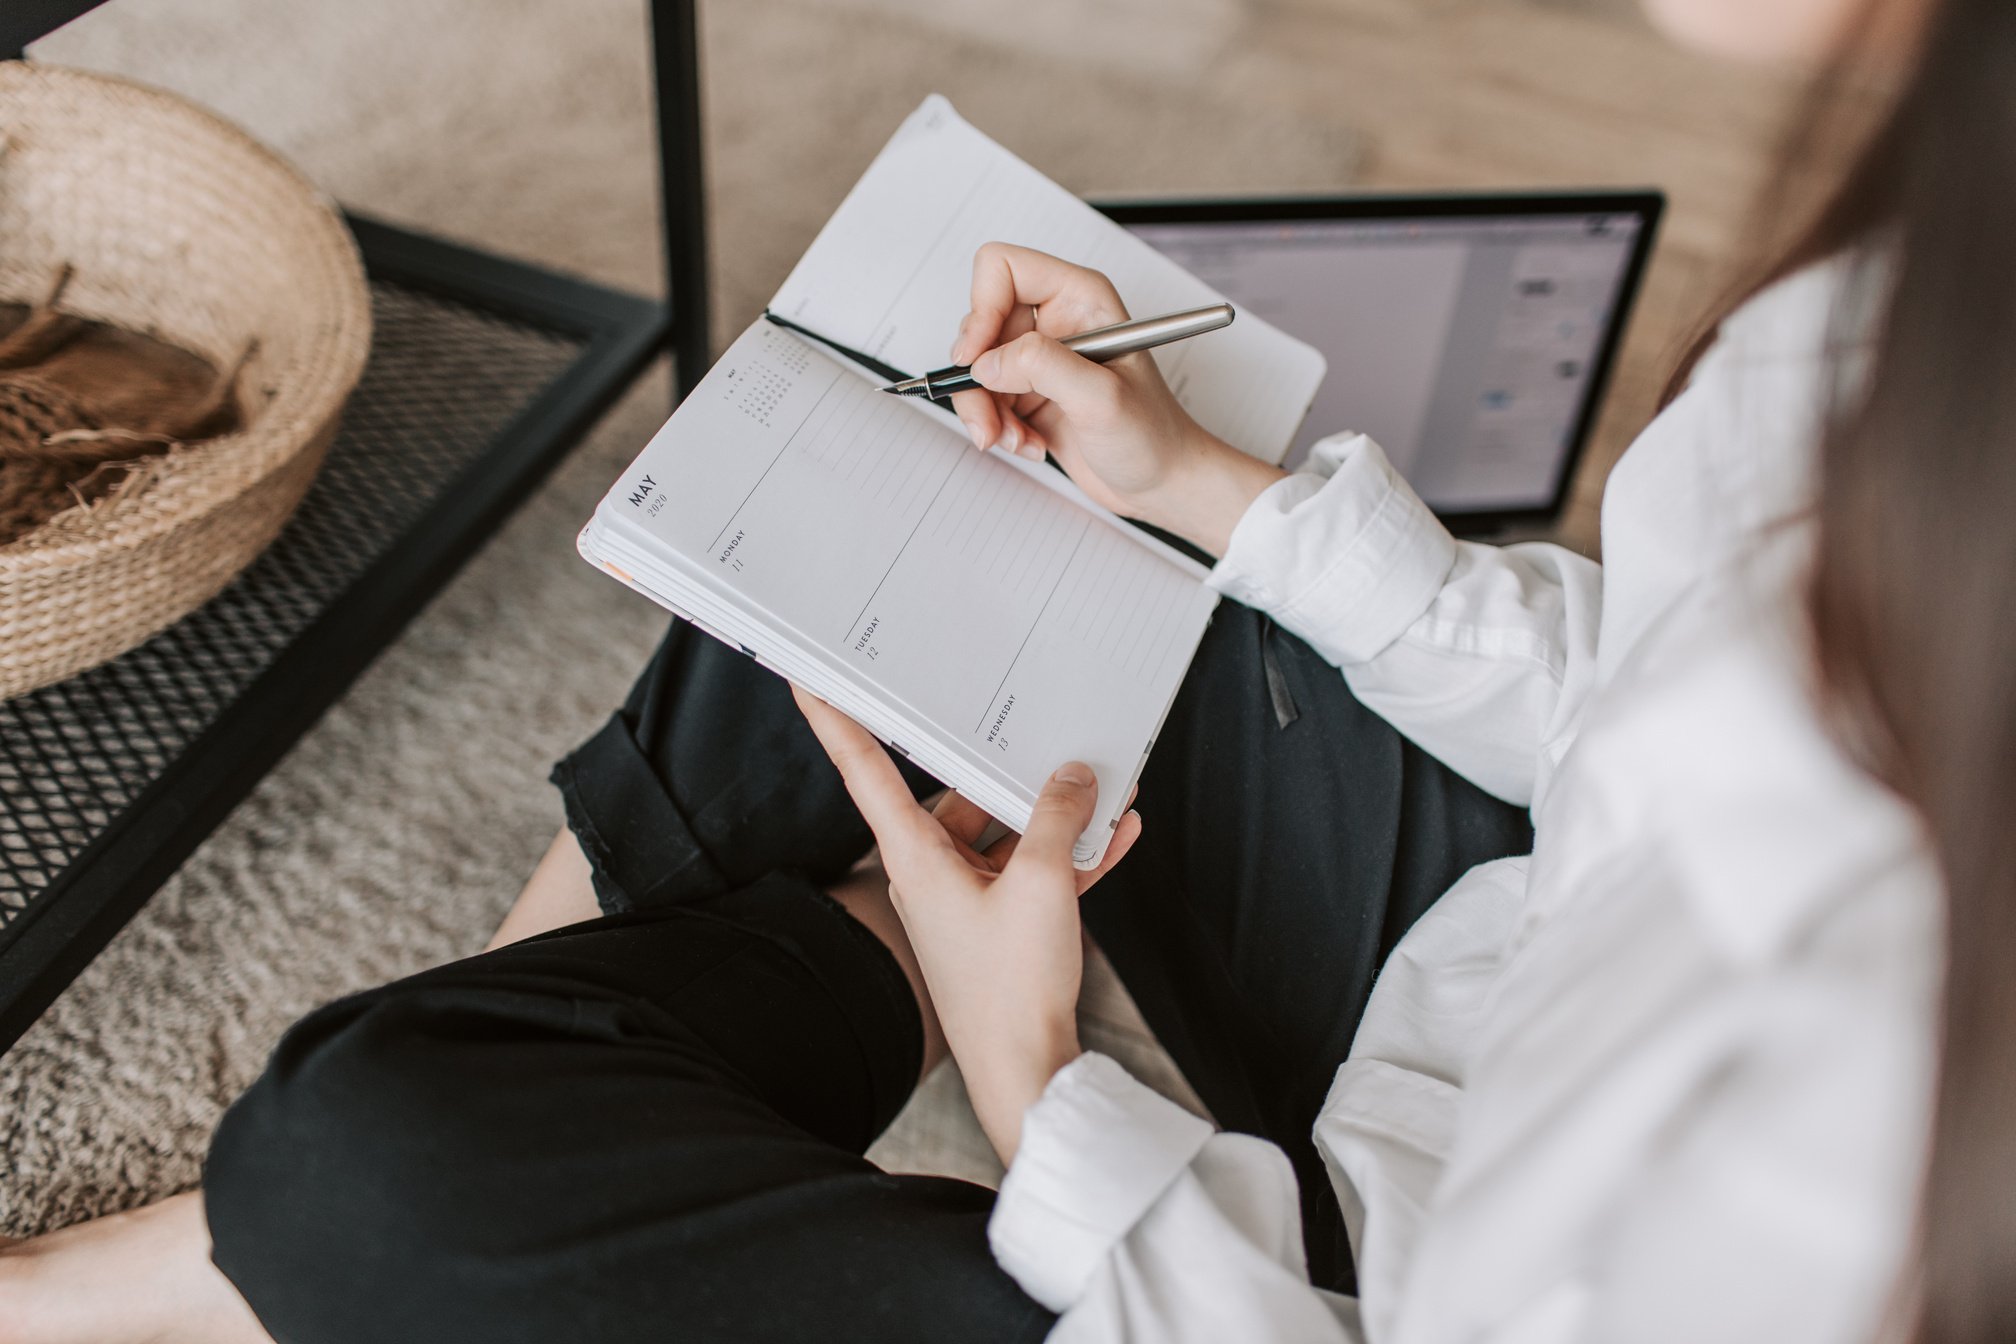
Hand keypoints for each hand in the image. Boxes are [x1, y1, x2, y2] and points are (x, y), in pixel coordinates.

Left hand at [793, 686, 1141, 1163]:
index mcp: (914, 858)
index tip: (807, 677)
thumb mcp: (1044, 884)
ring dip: (1054, 816)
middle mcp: (929, 874)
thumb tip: (1073, 777)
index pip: (864, 769)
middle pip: (959, 797)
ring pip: (1004, 835)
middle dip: (1007, 771)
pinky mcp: (998, 926)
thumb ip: (1058, 818)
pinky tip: (1117, 834)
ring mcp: (964, 902)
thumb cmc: (1012, 990)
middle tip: (1039, 730)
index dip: (834, 719)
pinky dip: (1070, 854)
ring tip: (1105, 786)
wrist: (1027, 1074)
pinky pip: (1031, 873)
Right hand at [948, 242, 1286, 554]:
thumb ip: (1043, 367)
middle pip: (980, 324)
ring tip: (1016, 440)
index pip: (1003, 268)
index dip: (981, 309)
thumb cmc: (1154, 436)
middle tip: (991, 418)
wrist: (1163, 483)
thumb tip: (987, 362)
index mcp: (1080, 297)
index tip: (976, 358)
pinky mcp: (1030, 392)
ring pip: (977, 367)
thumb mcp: (1101, 398)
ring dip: (985, 410)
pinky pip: (985, 399)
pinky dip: (997, 427)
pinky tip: (1029, 444)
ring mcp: (1041, 358)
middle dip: (978, 377)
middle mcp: (1057, 319)